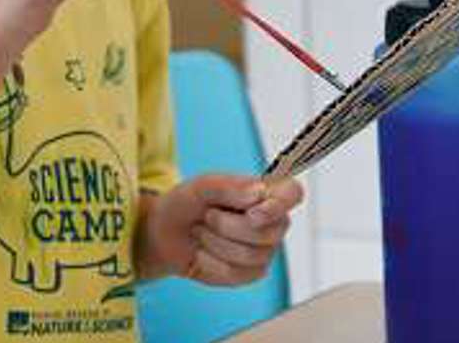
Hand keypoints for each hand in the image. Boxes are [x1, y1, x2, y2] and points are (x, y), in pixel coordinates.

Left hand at [138, 174, 303, 285]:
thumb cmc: (186, 204)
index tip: (253, 212)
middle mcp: (272, 222)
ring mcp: (265, 250)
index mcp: (264, 193)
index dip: (280, 205)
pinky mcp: (252, 273)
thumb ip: (227, 185)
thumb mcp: (199, 186)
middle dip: (227, 225)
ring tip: (202, 231)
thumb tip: (258, 194)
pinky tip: (203, 251)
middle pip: (270, 232)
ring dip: (214, 242)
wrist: (165, 233)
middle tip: (207, 215)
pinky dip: (210, 261)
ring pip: (251, 255)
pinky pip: (236, 273)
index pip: (293, 193)